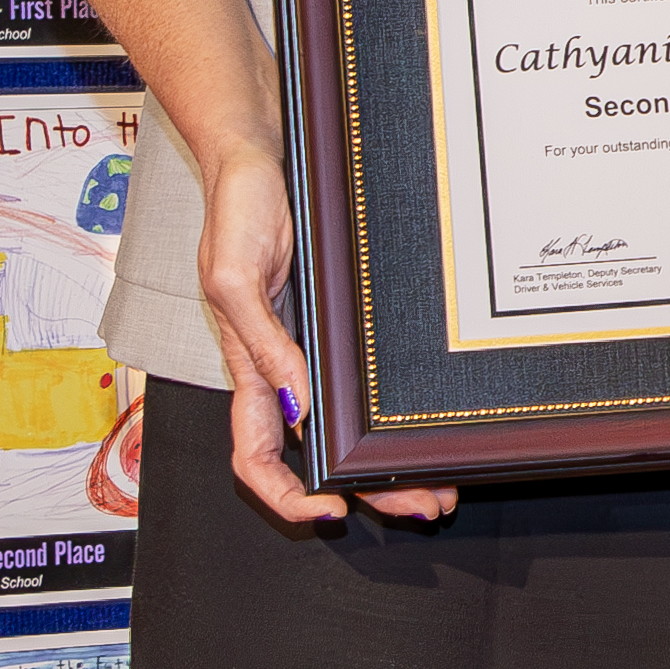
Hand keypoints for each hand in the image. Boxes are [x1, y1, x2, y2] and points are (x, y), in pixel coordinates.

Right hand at [192, 142, 452, 528]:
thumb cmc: (234, 210)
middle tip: (422, 506)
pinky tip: (415, 425)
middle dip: (368, 491)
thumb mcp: (235, 276)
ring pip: (347, 427)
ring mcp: (307, 349)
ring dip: (387, 461)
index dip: (285, 496)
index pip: (255, 456)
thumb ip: (262, 343)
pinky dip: (386, 415)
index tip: (329, 510)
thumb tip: (295, 405)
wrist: (256, 158)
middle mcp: (279, 369)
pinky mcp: (332, 326)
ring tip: (435, 483)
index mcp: (247, 367)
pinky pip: (359, 385)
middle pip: (319, 456)